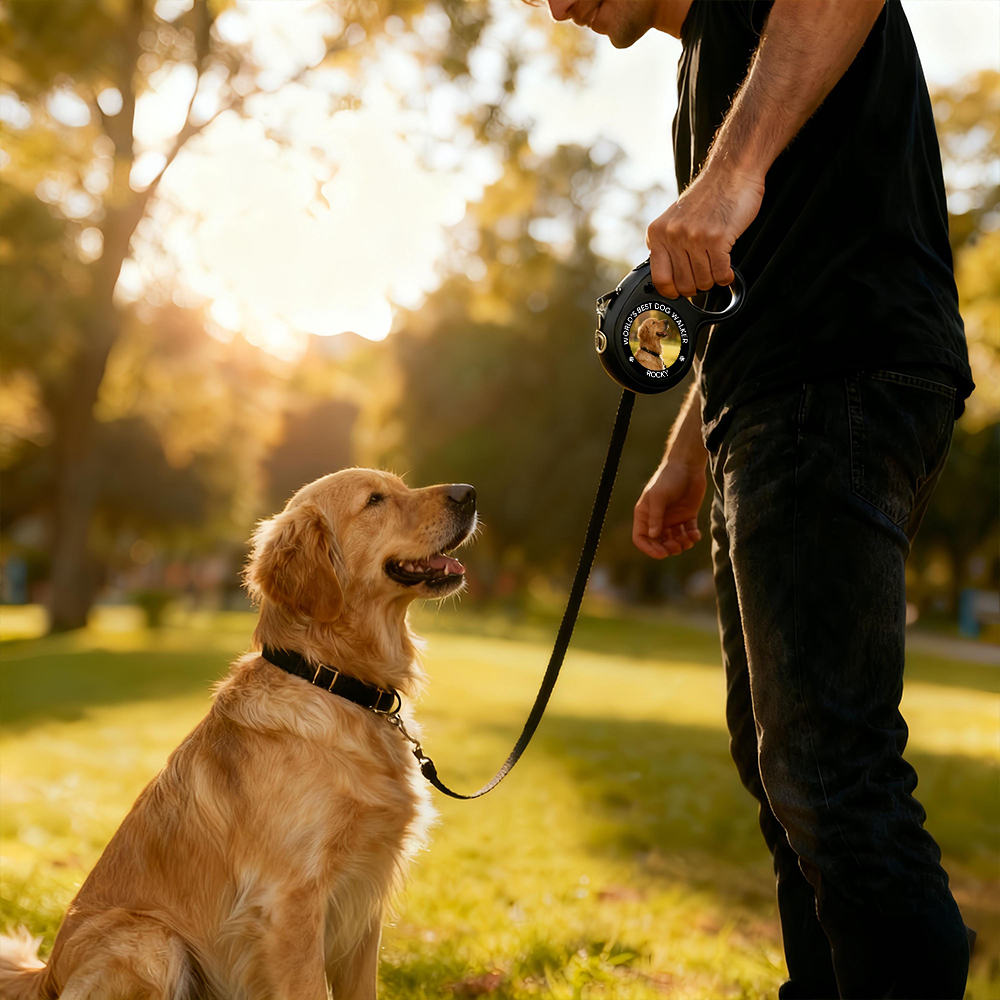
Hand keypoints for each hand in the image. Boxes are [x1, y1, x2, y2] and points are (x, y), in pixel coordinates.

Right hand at [633, 460, 706, 558]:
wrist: (688, 465)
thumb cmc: (669, 478)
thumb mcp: (659, 496)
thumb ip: (656, 516)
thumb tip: (653, 536)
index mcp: (645, 514)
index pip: (641, 538)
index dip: (649, 548)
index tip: (662, 553)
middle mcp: (657, 519)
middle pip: (658, 542)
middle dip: (667, 548)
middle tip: (676, 547)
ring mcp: (672, 519)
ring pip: (674, 540)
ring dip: (680, 544)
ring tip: (687, 540)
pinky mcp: (687, 516)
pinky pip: (688, 533)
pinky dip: (692, 537)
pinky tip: (695, 534)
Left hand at [646, 166, 763, 298]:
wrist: (730, 172)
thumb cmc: (707, 198)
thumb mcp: (674, 220)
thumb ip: (668, 245)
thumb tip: (669, 278)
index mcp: (657, 233)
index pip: (659, 278)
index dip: (672, 291)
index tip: (680, 291)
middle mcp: (673, 235)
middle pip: (684, 284)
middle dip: (697, 287)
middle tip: (704, 277)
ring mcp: (695, 237)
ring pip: (703, 281)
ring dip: (712, 280)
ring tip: (716, 268)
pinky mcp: (717, 238)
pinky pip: (720, 273)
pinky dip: (726, 277)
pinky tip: (727, 270)